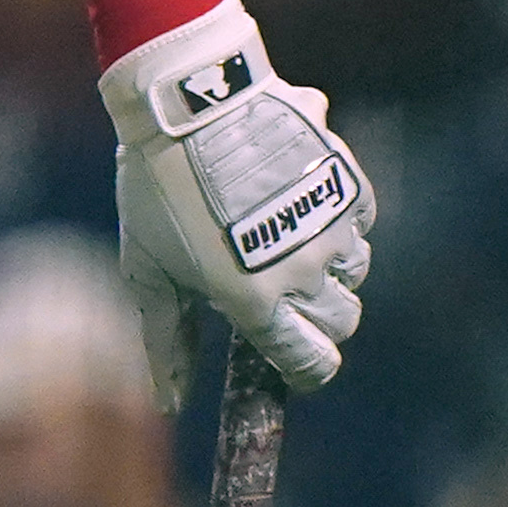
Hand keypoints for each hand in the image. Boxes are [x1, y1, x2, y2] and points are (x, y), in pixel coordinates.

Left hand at [102, 0, 378, 395]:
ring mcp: (332, 227)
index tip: (294, 358)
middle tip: (277, 289)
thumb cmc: (155, 188)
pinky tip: (292, 195)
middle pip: (341, 321)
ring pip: (353, 271)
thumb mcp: (147, 267)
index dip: (306, 367)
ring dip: (325, 264)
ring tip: (273, 230)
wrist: (188, 102)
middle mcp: (303, 271)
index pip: (312, 362)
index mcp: (253, 301)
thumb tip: (171, 404)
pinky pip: (360, 222)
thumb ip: (165, 339)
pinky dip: (337, 219)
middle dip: (314, 316)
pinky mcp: (350, 184)